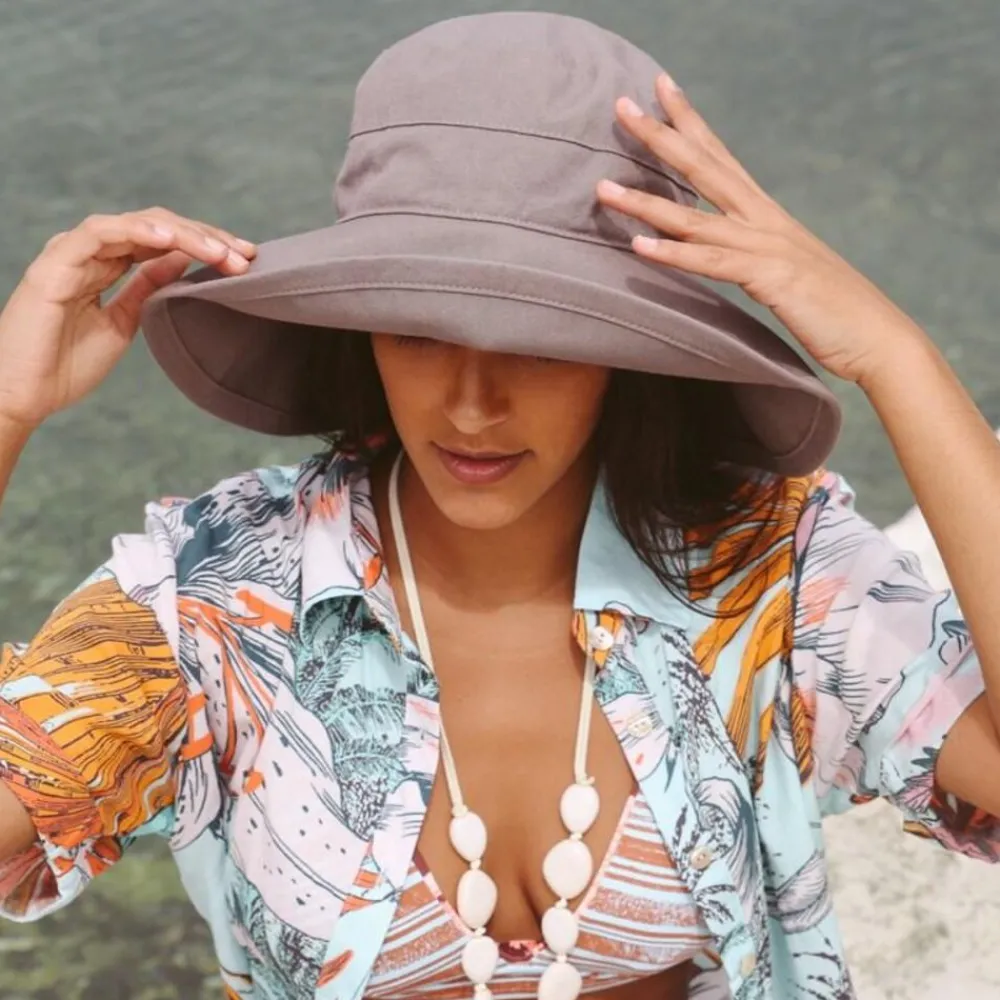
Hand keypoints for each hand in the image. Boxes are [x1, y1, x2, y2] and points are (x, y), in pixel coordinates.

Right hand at [0, 208, 255, 430]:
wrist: (24, 394)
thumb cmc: (65, 365)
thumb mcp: (124, 323)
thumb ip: (147, 290)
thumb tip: (182, 263)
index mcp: (107, 266)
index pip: (163, 243)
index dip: (205, 247)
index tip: (244, 261)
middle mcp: (91, 253)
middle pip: (157, 228)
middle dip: (205, 238)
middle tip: (245, 255)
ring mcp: (72, 254)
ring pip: (135, 225)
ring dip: (183, 235)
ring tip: (220, 251)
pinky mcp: (55, 263)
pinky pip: (99, 234)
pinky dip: (136, 231)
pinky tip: (170, 239)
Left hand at [595, 74, 927, 385]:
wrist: (878, 338)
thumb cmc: (831, 310)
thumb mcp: (783, 272)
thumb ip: (749, 255)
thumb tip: (718, 251)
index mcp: (767, 215)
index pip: (720, 156)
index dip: (690, 121)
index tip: (659, 87)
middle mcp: (765, 221)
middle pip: (704, 168)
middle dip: (660, 136)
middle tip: (621, 107)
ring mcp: (768, 247)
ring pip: (695, 218)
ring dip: (646, 202)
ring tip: (603, 189)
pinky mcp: (771, 280)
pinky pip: (712, 265)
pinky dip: (675, 256)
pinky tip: (640, 247)